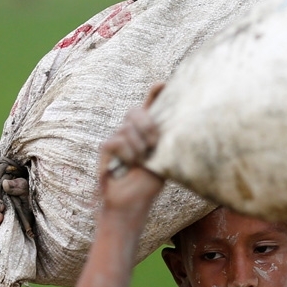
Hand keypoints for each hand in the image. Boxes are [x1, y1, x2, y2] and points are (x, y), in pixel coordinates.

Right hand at [98, 84, 165, 212]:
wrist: (130, 203)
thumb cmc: (147, 185)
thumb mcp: (163, 160)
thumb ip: (167, 143)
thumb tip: (181, 127)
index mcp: (147, 133)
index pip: (150, 106)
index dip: (155, 92)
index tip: (163, 83)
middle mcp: (131, 131)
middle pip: (136, 111)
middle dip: (147, 124)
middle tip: (153, 144)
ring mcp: (118, 138)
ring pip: (127, 128)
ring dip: (138, 148)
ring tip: (139, 162)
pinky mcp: (106, 148)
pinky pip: (117, 141)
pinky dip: (127, 153)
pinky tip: (128, 164)